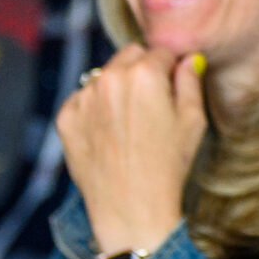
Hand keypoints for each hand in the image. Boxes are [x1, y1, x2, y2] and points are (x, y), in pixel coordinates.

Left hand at [58, 45, 206, 257]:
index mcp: (145, 73)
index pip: (161, 51)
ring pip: (104, 76)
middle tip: (150, 105)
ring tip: (128, 124)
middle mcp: (109, 77)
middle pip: (129, 55)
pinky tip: (109, 135)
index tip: (172, 89)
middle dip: (142, 70)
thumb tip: (189, 59)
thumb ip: (190, 82)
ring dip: (116, 88)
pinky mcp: (65, 117)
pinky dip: (95, 109)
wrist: (130, 207)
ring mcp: (83, 97)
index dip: (171, 69)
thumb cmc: (168, 166)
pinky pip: (82, 99)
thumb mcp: (193, 122)